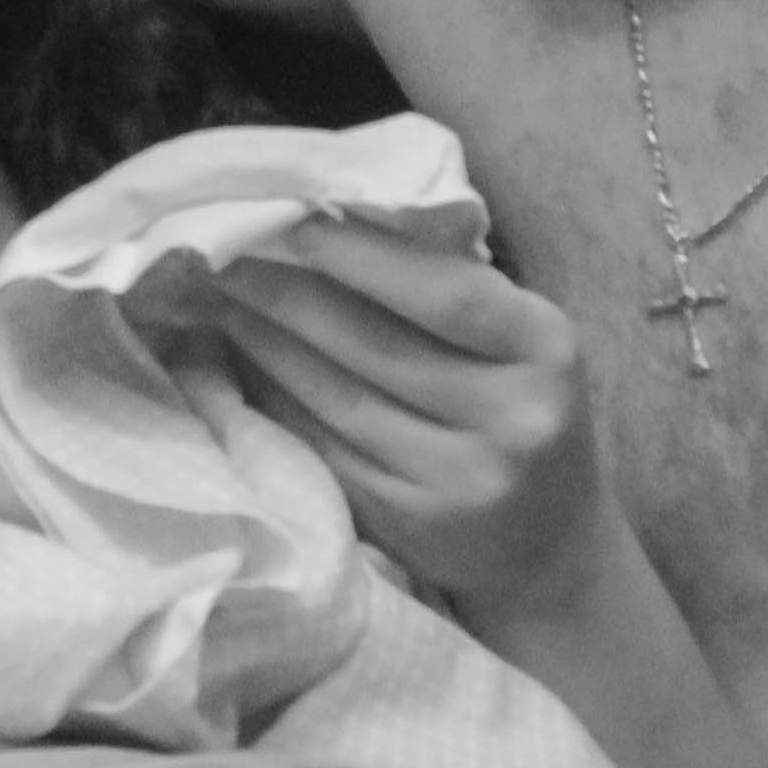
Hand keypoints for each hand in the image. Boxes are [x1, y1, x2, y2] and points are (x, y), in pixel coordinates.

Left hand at [131, 220, 608, 624]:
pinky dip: (274, 403)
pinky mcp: (412, 525)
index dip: (359, 255)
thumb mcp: (521, 345)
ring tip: (215, 301)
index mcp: (546, 347)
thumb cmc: (522, 415)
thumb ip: (451, 289)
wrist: (553, 548)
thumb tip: (330, 220)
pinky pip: (325, 450)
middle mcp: (513, 417)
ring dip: (263, 345)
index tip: (286, 219)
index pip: (444, 293)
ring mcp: (462, 479)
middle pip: (375, 345)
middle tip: (217, 252)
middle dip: (284, 293)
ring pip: (339, 399)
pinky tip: (239, 368)